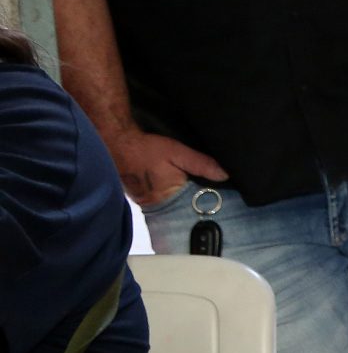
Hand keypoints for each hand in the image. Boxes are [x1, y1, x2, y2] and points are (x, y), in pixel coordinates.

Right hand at [105, 126, 225, 207]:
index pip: (193, 207)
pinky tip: (179, 188)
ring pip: (171, 205)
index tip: (225, 203)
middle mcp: (155, 205)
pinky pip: (160, 199)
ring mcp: (146, 202)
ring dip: (183, 200)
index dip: (207, 204)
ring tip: (201, 194)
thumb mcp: (178, 153)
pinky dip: (170, 196)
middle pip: (182, 208)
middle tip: (217, 199)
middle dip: (196, 204)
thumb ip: (201, 164)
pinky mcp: (140, 196)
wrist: (117, 143)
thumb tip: (225, 175)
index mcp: (167, 197)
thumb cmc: (146, 149)